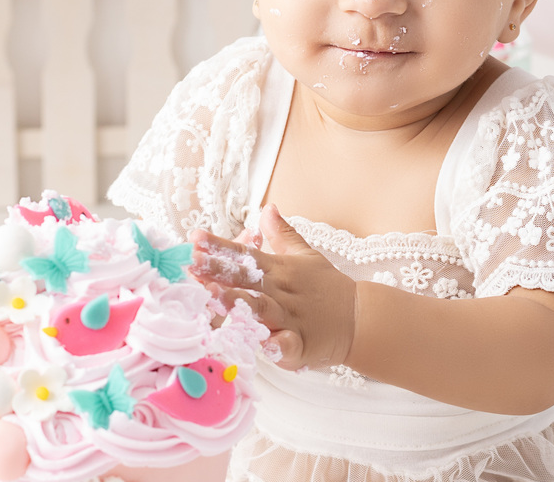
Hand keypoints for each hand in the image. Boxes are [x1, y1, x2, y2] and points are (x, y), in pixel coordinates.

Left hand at [189, 204, 355, 371]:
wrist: (361, 318)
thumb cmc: (327, 287)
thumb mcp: (306, 255)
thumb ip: (282, 234)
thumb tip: (266, 208)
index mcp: (280, 270)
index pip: (246, 255)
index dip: (220, 247)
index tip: (194, 238)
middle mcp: (282, 292)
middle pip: (247, 279)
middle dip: (218, 270)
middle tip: (192, 262)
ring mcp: (291, 319)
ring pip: (261, 309)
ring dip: (238, 302)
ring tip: (214, 294)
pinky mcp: (301, 346)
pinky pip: (287, 345)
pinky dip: (277, 344)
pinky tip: (262, 341)